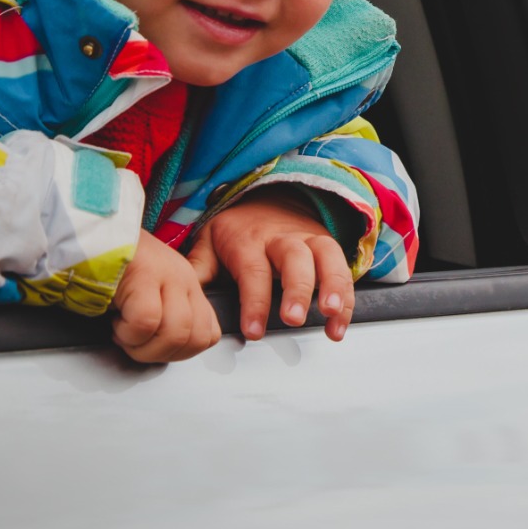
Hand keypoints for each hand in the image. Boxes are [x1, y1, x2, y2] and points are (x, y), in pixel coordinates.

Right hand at [112, 230, 222, 362]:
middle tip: (135, 343)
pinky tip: (116, 321)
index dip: (180, 353)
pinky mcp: (144, 274)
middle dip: (160, 354)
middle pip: (195, 338)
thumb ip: (166, 317)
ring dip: (143, 346)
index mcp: (189, 285)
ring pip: (176, 333)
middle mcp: (184, 279)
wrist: (91, 233)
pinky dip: (128, 333)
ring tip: (123, 332)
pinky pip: (146, 322)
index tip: (153, 346)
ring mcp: (168, 275)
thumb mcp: (149, 293)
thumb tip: (166, 350)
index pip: (209, 335)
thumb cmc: (113, 268)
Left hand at [186, 192, 354, 341]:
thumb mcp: (209, 241)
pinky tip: (341, 322)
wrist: (268, 197)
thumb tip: (181, 295)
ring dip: (333, 286)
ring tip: (332, 315)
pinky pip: (343, 267)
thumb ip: (198, 268)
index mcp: (248, 240)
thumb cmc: (236, 230)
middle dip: (297, 289)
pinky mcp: (327, 245)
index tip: (253, 331)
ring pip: (326, 257)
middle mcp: (282, 238)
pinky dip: (346, 295)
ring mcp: (308, 239)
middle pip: (294, 259)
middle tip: (294, 318)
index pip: (252, 271)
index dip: (254, 303)